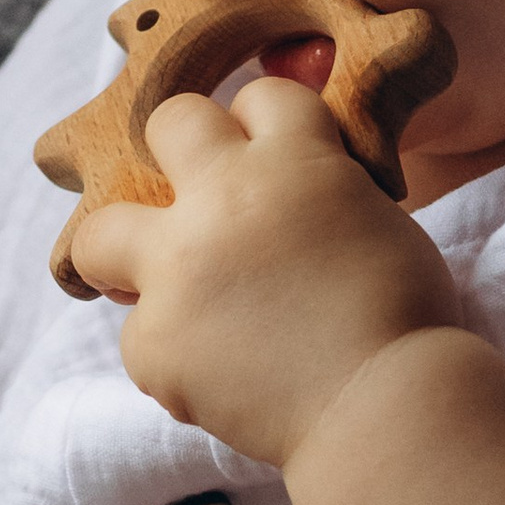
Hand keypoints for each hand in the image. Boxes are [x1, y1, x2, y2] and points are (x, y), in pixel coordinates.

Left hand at [70, 79, 453, 467]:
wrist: (386, 409)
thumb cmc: (405, 320)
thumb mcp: (379, 221)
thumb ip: (319, 192)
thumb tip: (285, 199)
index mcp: (293, 159)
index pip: (259, 95)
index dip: (264, 127)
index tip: (269, 159)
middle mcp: (221, 196)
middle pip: (168, 122)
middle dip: (179, 151)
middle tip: (199, 201)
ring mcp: (175, 267)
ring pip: (99, 232)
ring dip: (120, 252)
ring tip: (151, 283)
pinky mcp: (153, 339)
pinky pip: (140, 337)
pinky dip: (172, 355)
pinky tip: (216, 376)